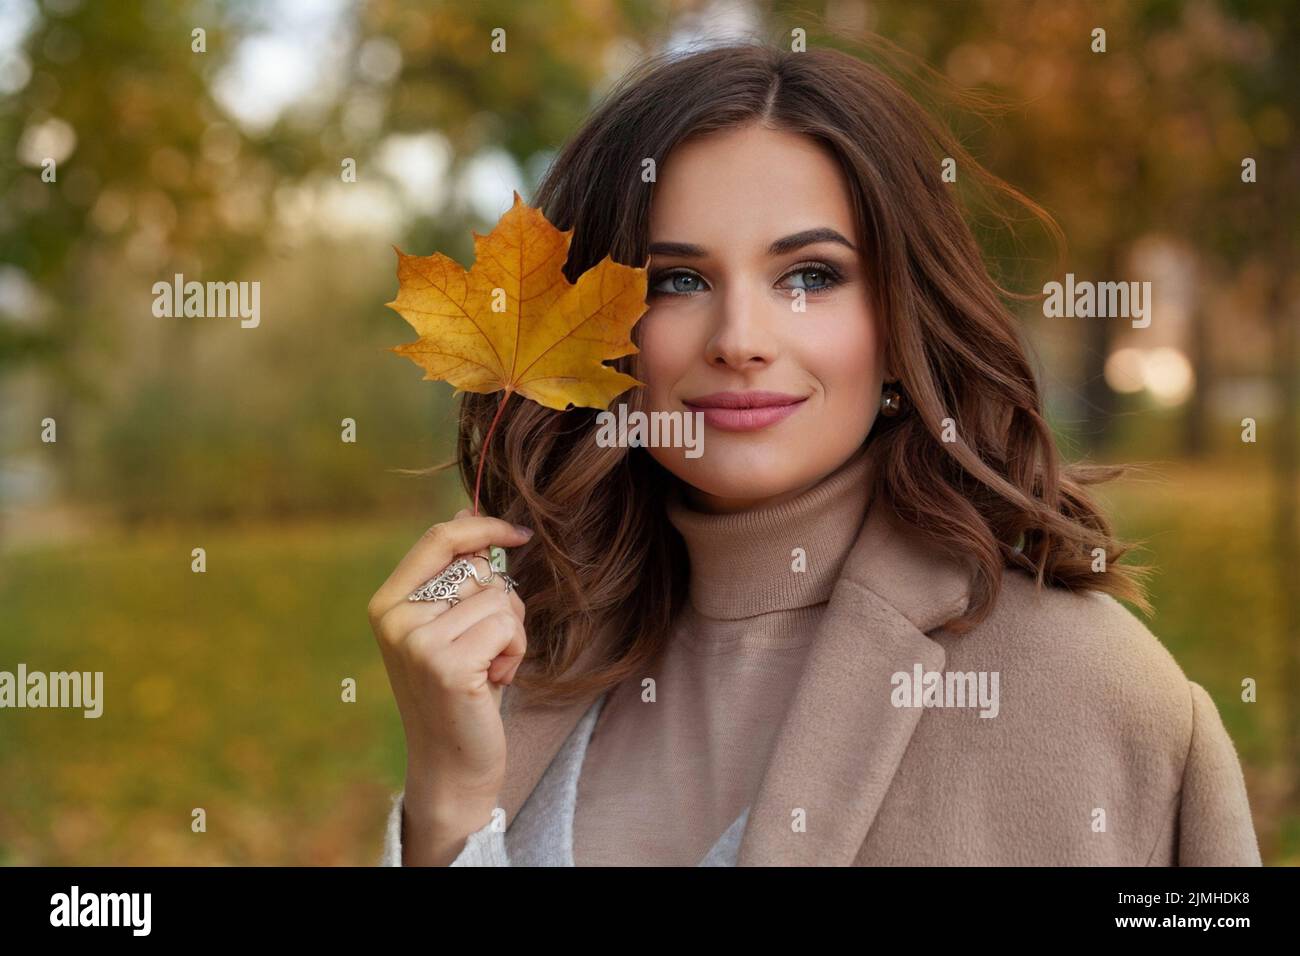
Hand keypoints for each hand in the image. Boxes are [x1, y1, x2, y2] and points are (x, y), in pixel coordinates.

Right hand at [368, 509, 531, 832]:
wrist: (452, 765)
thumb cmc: (462, 690)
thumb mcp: (452, 626)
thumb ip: (455, 574)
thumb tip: (467, 508)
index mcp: (388, 603)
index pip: (440, 538)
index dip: (484, 527)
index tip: (520, 533)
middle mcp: (395, 619)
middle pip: (480, 570)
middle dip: (502, 602)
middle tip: (487, 648)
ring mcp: (418, 643)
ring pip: (499, 598)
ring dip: (511, 633)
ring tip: (488, 668)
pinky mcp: (446, 665)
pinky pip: (507, 626)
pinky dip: (515, 652)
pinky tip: (493, 682)